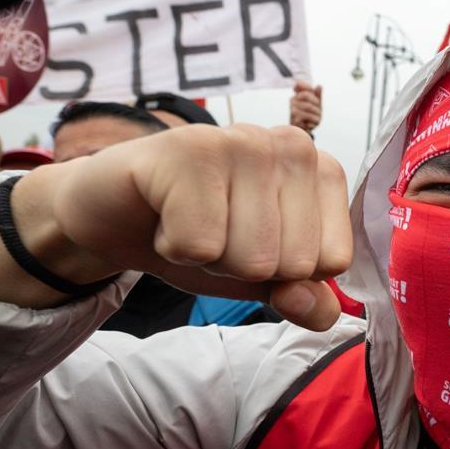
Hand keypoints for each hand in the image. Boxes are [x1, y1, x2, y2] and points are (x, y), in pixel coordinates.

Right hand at [0, 124, 352, 330]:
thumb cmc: (201, 235)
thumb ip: (306, 299)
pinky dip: (174, 248)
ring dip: (208, 257)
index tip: (250, 241)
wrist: (117, 215)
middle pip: (293, 263)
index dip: (284, 273)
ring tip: (190, 223)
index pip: (332, 260)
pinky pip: (199, 243)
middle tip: (213, 232)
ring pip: (251, 256)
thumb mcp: (264, 279)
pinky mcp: (188, 149)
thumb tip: (314, 308)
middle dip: (243, 266)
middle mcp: (292, 145)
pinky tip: (164, 217)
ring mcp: (242, 140)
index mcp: (323, 171)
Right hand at [289, 81, 322, 132]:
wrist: (302, 132)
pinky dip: (314, 122)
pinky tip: (311, 125)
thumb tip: (319, 86)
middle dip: (316, 103)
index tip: (315, 96)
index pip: (299, 84)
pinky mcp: (295, 120)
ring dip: (317, 115)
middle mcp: (292, 101)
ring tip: (317, 119)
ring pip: (309, 106)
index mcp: (297, 96)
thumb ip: (318, 95)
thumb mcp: (316, 105)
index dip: (308, 87)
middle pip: (306, 95)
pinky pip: (309, 117)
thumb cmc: (310, 116)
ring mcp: (292, 110)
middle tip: (320, 111)